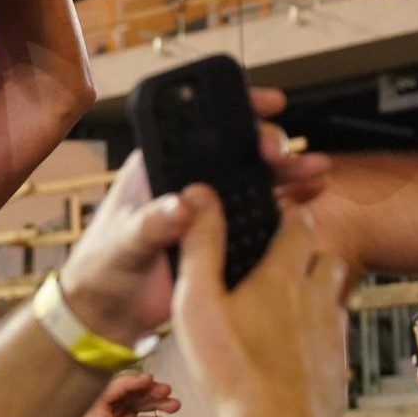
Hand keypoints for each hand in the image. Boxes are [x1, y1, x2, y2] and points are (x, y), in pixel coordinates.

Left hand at [56, 105, 332, 345]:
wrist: (110, 314)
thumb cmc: (102, 267)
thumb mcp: (122, 242)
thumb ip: (150, 224)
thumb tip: (182, 206)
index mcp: (158, 168)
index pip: (199, 127)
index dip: (234, 109)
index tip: (265, 103)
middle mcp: (189, 182)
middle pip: (237, 151)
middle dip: (266, 144)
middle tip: (279, 153)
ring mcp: (210, 210)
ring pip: (257, 180)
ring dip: (288, 172)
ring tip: (316, 169)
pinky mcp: (225, 239)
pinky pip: (264, 214)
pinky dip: (289, 204)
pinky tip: (310, 197)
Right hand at [171, 189, 346, 416]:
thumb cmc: (233, 372)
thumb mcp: (198, 302)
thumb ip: (199, 246)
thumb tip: (198, 195)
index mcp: (282, 277)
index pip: (297, 225)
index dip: (288, 214)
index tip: (279, 211)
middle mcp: (317, 300)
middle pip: (325, 258)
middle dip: (309, 252)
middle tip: (284, 258)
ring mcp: (332, 337)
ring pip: (334, 299)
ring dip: (317, 294)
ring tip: (288, 306)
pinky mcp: (338, 371)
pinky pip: (335, 340)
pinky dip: (320, 335)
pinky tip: (296, 351)